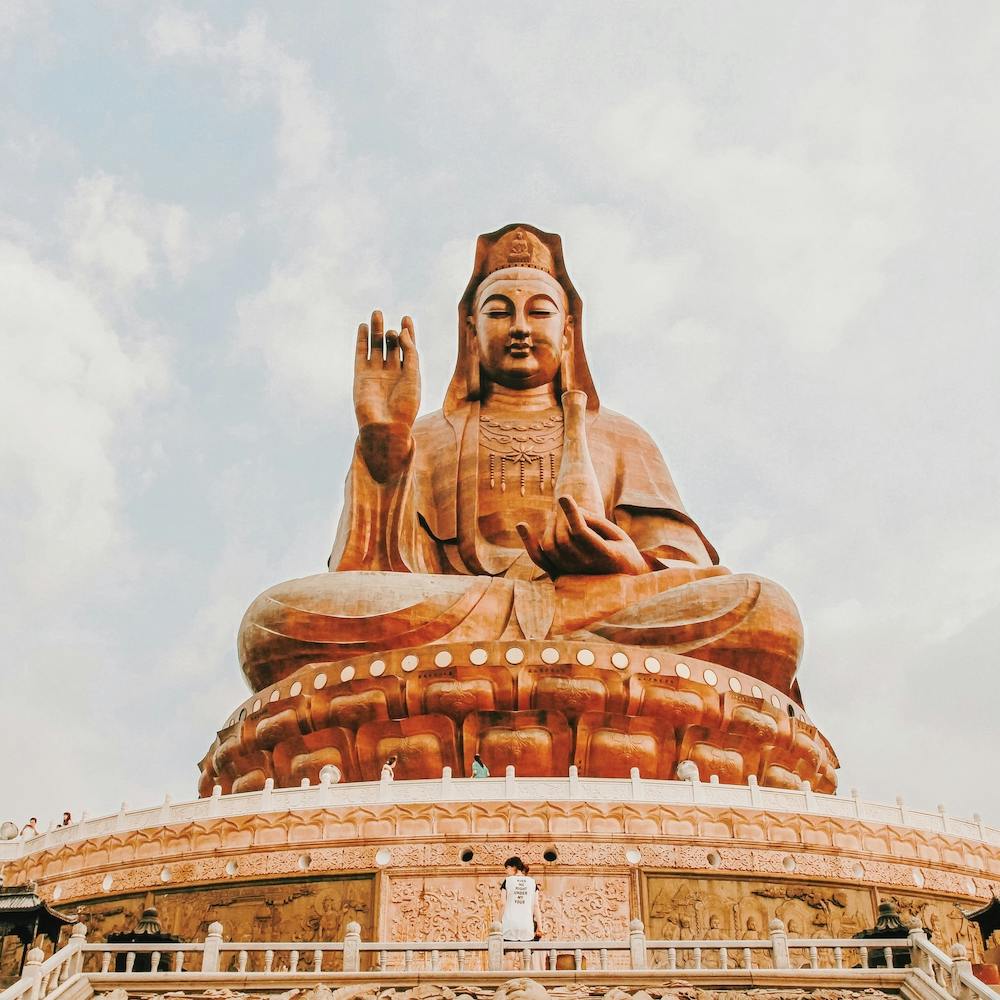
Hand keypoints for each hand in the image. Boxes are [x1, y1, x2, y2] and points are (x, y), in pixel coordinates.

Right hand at [354, 310, 419, 481]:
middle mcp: (392, 373)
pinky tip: (362, 327)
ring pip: (376, 347)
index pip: (408, 348)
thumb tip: (402, 331)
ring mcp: (376, 374)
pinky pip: (361, 355)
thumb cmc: (405, 405)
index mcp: (408, 374)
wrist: (386, 426)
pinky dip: (361, 341)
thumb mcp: (414, 375)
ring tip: (377, 313)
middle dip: (390, 331)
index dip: (408, 333)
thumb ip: (410, 352)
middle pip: (391, 346)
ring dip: (376, 331)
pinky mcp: (361, 376)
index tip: (406, 318)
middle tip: (388, 317)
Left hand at [516, 495, 648, 577]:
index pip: (581, 532)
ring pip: (550, 546)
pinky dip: (529, 543)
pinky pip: (540, 559)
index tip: (564, 496)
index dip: (571, 512)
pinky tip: (521, 525)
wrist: (623, 587)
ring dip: (550, 526)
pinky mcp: (560, 576)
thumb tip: (574, 510)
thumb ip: (597, 522)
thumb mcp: (619, 536)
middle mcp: (585, 568)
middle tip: (565, 507)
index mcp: (604, 556)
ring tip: (558, 517)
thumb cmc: (623, 554)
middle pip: (562, 537)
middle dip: (561, 517)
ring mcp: (571, 574)